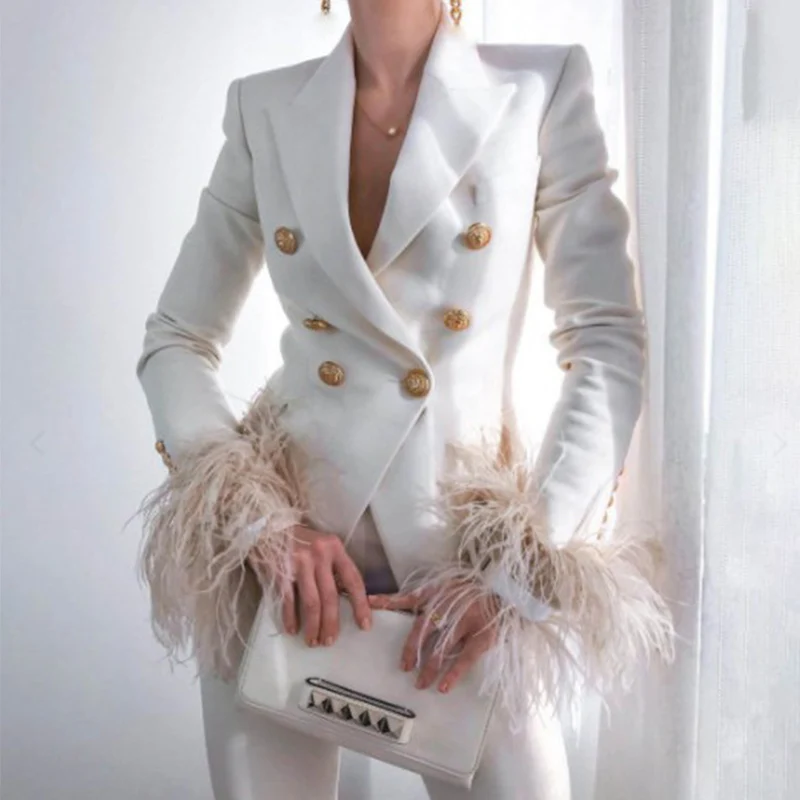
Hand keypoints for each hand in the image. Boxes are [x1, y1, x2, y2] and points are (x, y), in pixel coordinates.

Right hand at [249, 524, 371, 646]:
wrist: (267, 525)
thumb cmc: (298, 539)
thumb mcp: (322, 545)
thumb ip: (333, 567)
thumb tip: (345, 599)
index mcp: (334, 547)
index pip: (353, 579)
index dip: (360, 605)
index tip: (364, 625)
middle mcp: (319, 554)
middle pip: (331, 597)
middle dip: (331, 623)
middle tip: (330, 641)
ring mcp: (299, 563)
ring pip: (312, 603)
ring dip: (313, 626)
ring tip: (313, 641)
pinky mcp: (280, 571)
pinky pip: (289, 601)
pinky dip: (291, 618)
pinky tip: (293, 629)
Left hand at [368, 581, 500, 693]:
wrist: (511, 589)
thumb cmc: (478, 589)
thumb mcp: (451, 584)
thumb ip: (428, 595)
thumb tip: (397, 606)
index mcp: (440, 591)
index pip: (409, 597)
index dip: (388, 601)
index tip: (370, 605)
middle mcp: (451, 604)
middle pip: (424, 628)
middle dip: (412, 650)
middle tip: (405, 666)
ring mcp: (467, 620)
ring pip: (442, 647)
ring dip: (429, 667)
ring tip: (421, 683)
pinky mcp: (484, 635)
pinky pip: (465, 658)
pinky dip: (453, 673)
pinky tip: (444, 686)